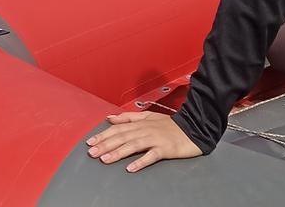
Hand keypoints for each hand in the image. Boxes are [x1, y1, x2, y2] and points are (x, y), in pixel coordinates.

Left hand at [85, 111, 201, 172]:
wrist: (194, 128)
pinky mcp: (165, 149)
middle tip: (92, 153)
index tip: (90, 142)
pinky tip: (130, 168)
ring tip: (105, 160)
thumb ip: (128, 117)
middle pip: (122, 137)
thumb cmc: (170, 124)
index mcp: (140, 123)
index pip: (117, 128)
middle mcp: (145, 130)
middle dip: (105, 145)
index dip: (103, 135)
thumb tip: (110, 118)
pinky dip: (140, 162)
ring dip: (118, 153)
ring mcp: (155, 139)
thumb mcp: (148, 116)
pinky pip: (151, 156)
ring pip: (132, 145)